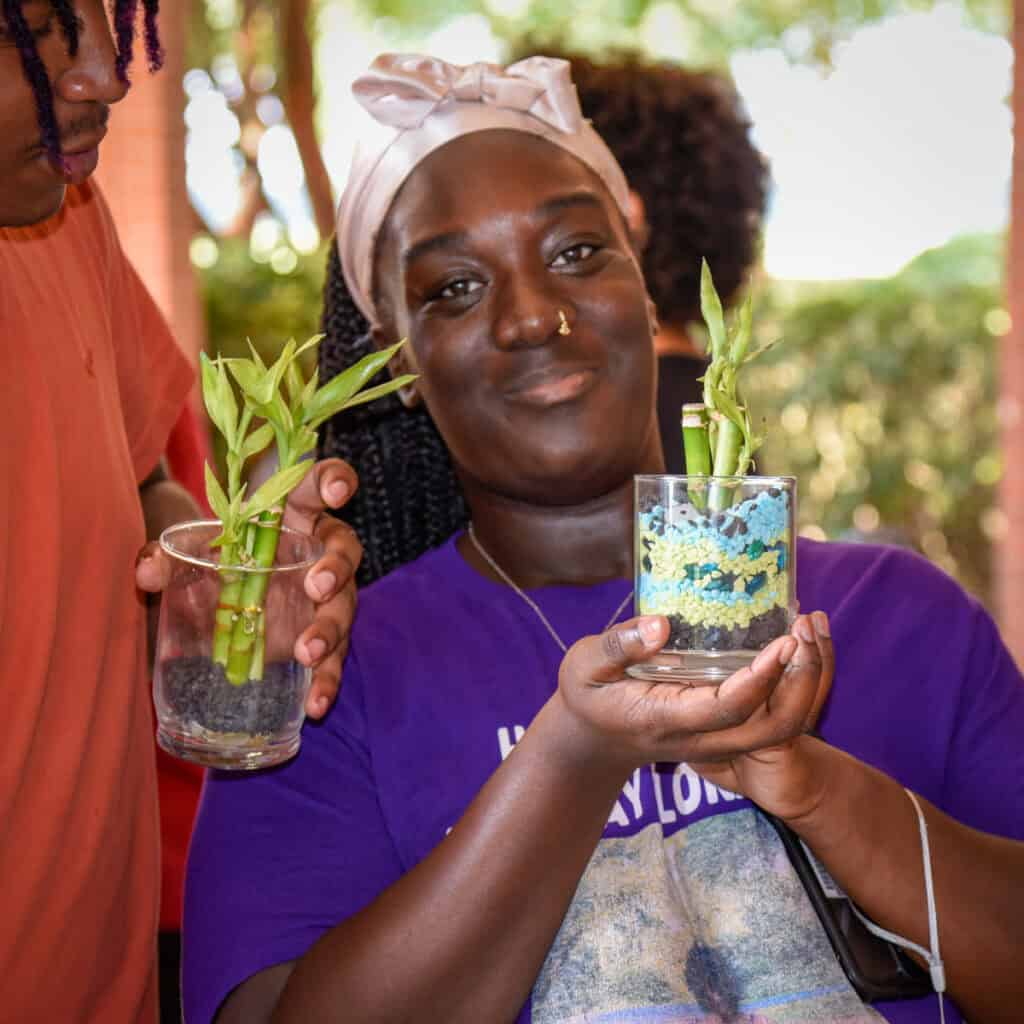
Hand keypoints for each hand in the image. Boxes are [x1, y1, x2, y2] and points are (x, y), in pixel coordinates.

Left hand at [136, 458, 361, 718]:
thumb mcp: (182, 552)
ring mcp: (324, 599)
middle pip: (343, 550)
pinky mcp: (319, 639)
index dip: (334, 480)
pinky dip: (326, 682)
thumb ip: (163, 555)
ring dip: (330, 630)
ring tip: (308, 654)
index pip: (318, 485)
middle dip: (336, 566)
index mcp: (291, 514)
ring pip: (344, 607)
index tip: (338, 490)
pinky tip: (315, 705)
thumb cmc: (208, 559)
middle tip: (315, 585)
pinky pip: (333, 660)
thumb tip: (148, 573)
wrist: (209, 598)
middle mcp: (317, 552)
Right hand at [555, 613, 831, 794]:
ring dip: (802, 687)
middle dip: (799, 685)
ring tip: (806, 635)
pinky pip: (768, 719)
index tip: (783, 642)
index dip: (760, 679)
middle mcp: (699, 737)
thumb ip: (619, 645)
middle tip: (806, 634)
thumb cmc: (587, 697)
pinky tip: (791, 646)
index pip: (727, 708)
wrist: (592, 744)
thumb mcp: (584, 666)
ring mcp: (715, 740)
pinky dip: (789, 687)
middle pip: (769, 728)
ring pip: (778, 730)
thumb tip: (661, 624)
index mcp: (666, 719)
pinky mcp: (722, 732)